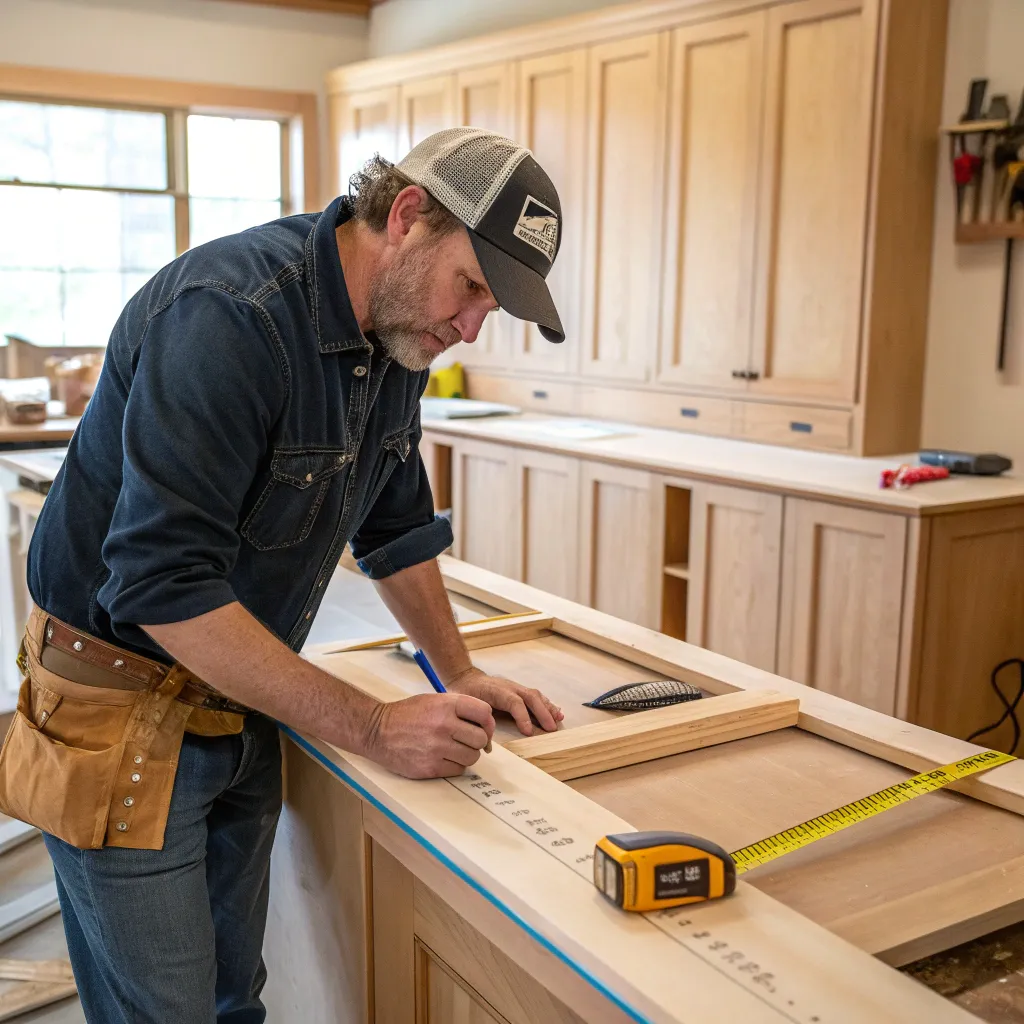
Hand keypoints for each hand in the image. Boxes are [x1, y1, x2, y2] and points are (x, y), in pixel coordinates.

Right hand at [365, 692, 494, 778]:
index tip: (482, 727)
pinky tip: (442, 758)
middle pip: (481, 738)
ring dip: (466, 755)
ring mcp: (437, 747)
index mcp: (447, 705)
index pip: (484, 713)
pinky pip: (458, 770)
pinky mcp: (430, 767)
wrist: (377, 730)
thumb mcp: (434, 700)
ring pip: (472, 757)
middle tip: (465, 740)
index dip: (487, 722)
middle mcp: (444, 725)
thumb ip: (460, 708)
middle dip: (477, 741)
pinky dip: (454, 766)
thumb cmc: (408, 714)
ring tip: (453, 749)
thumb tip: (487, 727)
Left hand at [446, 667, 563, 736]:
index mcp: (496, 690)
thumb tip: (486, 746)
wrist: (466, 678)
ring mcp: (515, 687)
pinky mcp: (519, 690)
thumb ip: (476, 724)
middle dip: (543, 713)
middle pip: (530, 696)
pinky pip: (536, 696)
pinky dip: (547, 705)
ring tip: (558, 721)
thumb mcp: (465, 708)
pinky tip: (556, 713)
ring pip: (535, 695)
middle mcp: (509, 687)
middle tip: (551, 729)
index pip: (513, 702)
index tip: (528, 732)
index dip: (522, 716)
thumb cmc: (465, 694)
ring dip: (548, 708)